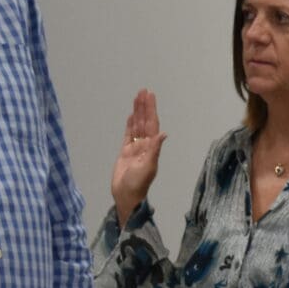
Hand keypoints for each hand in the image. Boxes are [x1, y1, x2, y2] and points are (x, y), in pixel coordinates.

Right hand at [111, 88, 167, 221]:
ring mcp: (135, 148)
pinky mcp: (125, 153)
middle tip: (144, 91)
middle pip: (144, 121)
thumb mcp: (148, 166)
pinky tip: (131, 116)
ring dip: (137, 112)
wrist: (126, 196)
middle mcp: (145, 145)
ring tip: (137, 98)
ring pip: (137, 126)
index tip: (150, 96)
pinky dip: (130, 125)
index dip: (151, 110)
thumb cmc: (138, 184)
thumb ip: (155, 150)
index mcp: (151, 147)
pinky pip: (128, 135)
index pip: (152, 124)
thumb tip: (163, 134)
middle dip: (144, 106)